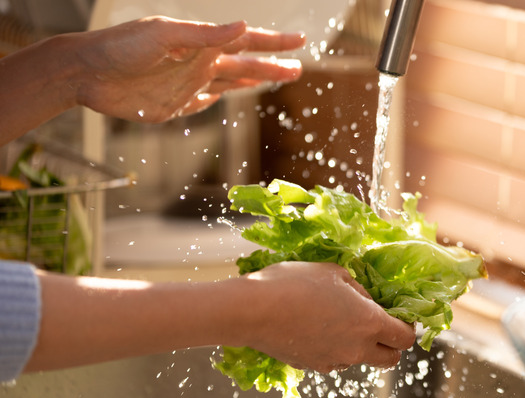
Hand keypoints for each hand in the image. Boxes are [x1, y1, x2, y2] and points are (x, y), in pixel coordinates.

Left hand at [74, 16, 305, 121]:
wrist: (86, 73)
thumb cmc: (121, 47)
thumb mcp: (164, 34)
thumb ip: (205, 34)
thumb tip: (243, 26)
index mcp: (201, 44)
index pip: (246, 41)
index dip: (274, 43)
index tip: (300, 42)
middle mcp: (199, 63)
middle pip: (244, 65)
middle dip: (272, 66)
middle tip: (298, 69)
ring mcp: (188, 85)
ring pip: (229, 82)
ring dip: (252, 80)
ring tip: (274, 77)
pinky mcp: (174, 106)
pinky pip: (203, 102)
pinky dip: (217, 98)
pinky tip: (224, 94)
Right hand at [229, 262, 416, 373]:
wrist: (253, 310)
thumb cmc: (294, 284)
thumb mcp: (335, 273)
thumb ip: (360, 289)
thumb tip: (367, 300)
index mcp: (369, 323)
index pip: (405, 338)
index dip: (408, 326)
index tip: (400, 315)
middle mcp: (356, 349)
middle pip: (390, 359)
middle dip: (391, 344)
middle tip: (379, 324)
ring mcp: (334, 361)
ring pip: (359, 359)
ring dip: (359, 344)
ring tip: (338, 318)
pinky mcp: (313, 367)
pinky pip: (334, 359)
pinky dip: (334, 347)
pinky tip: (316, 326)